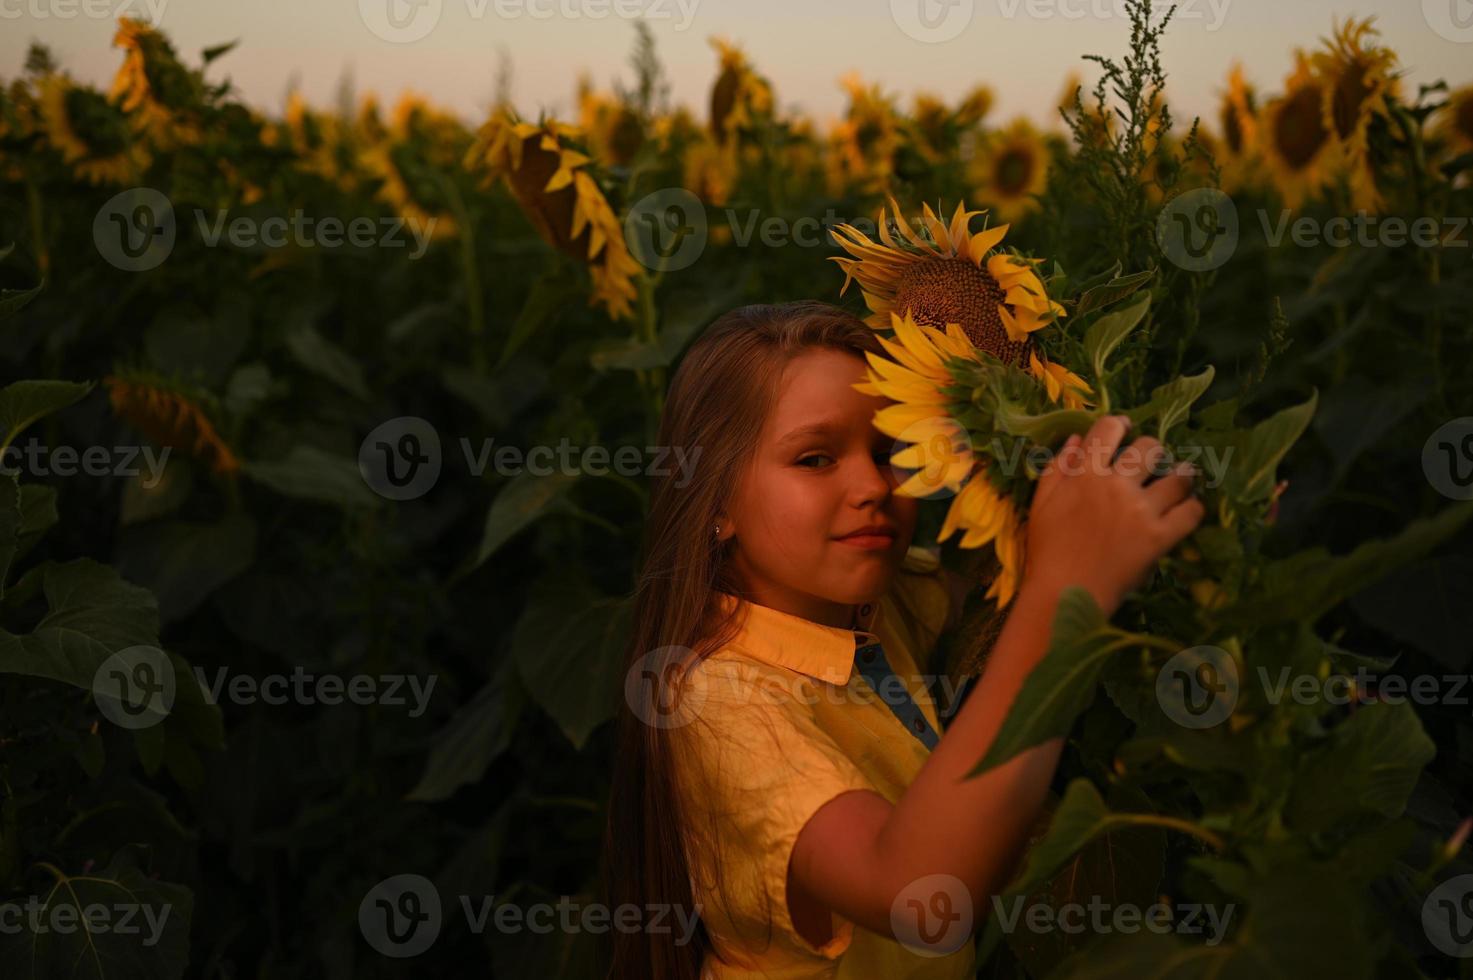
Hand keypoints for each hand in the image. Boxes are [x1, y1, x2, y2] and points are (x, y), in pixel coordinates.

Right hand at [1019, 414, 1205, 616]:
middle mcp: (1116, 485)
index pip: (1108, 429)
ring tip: (1181, 480)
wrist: (1064, 595)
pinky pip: (1192, 512)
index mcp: (1085, 474)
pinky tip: (1186, 510)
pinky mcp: (1160, 538)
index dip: (1120, 424)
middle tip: (1152, 462)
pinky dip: (1193, 508)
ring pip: (1179, 477)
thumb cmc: (1048, 550)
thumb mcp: (1041, 503)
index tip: (1126, 429)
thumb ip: (1057, 467)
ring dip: (1182, 475)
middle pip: (1150, 447)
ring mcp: (1141, 511)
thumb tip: (1078, 438)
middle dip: (1152, 450)